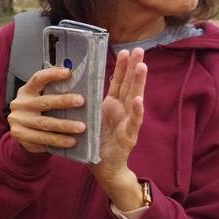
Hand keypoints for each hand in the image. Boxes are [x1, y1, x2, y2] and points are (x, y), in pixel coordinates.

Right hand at [7, 65, 86, 153]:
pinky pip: (42, 138)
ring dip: (64, 125)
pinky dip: (58, 140)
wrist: (24, 134)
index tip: (68, 73)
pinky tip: (71, 141)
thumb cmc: (41, 113)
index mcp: (27, 91)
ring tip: (81, 127)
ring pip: (44, 123)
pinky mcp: (19, 135)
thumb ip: (57, 93)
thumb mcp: (43, 100)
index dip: (52, 74)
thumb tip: (85, 88)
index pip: (38, 79)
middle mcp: (20, 104)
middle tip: (81, 101)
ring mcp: (18, 120)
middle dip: (63, 101)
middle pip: (44, 102)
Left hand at [90, 48, 147, 192]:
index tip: (125, 51)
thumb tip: (76, 84)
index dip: (122, 67)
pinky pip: (133, 123)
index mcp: (112, 106)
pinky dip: (136, 112)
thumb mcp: (91, 118)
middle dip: (134, 68)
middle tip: (139, 50)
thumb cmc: (97, 142)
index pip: (118, 83)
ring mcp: (127, 123)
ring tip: (142, 67)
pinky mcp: (128, 137)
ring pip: (135, 99)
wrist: (105, 168)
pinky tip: (139, 101)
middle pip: (129, 86)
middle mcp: (122, 112)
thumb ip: (89, 103)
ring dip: (139, 83)